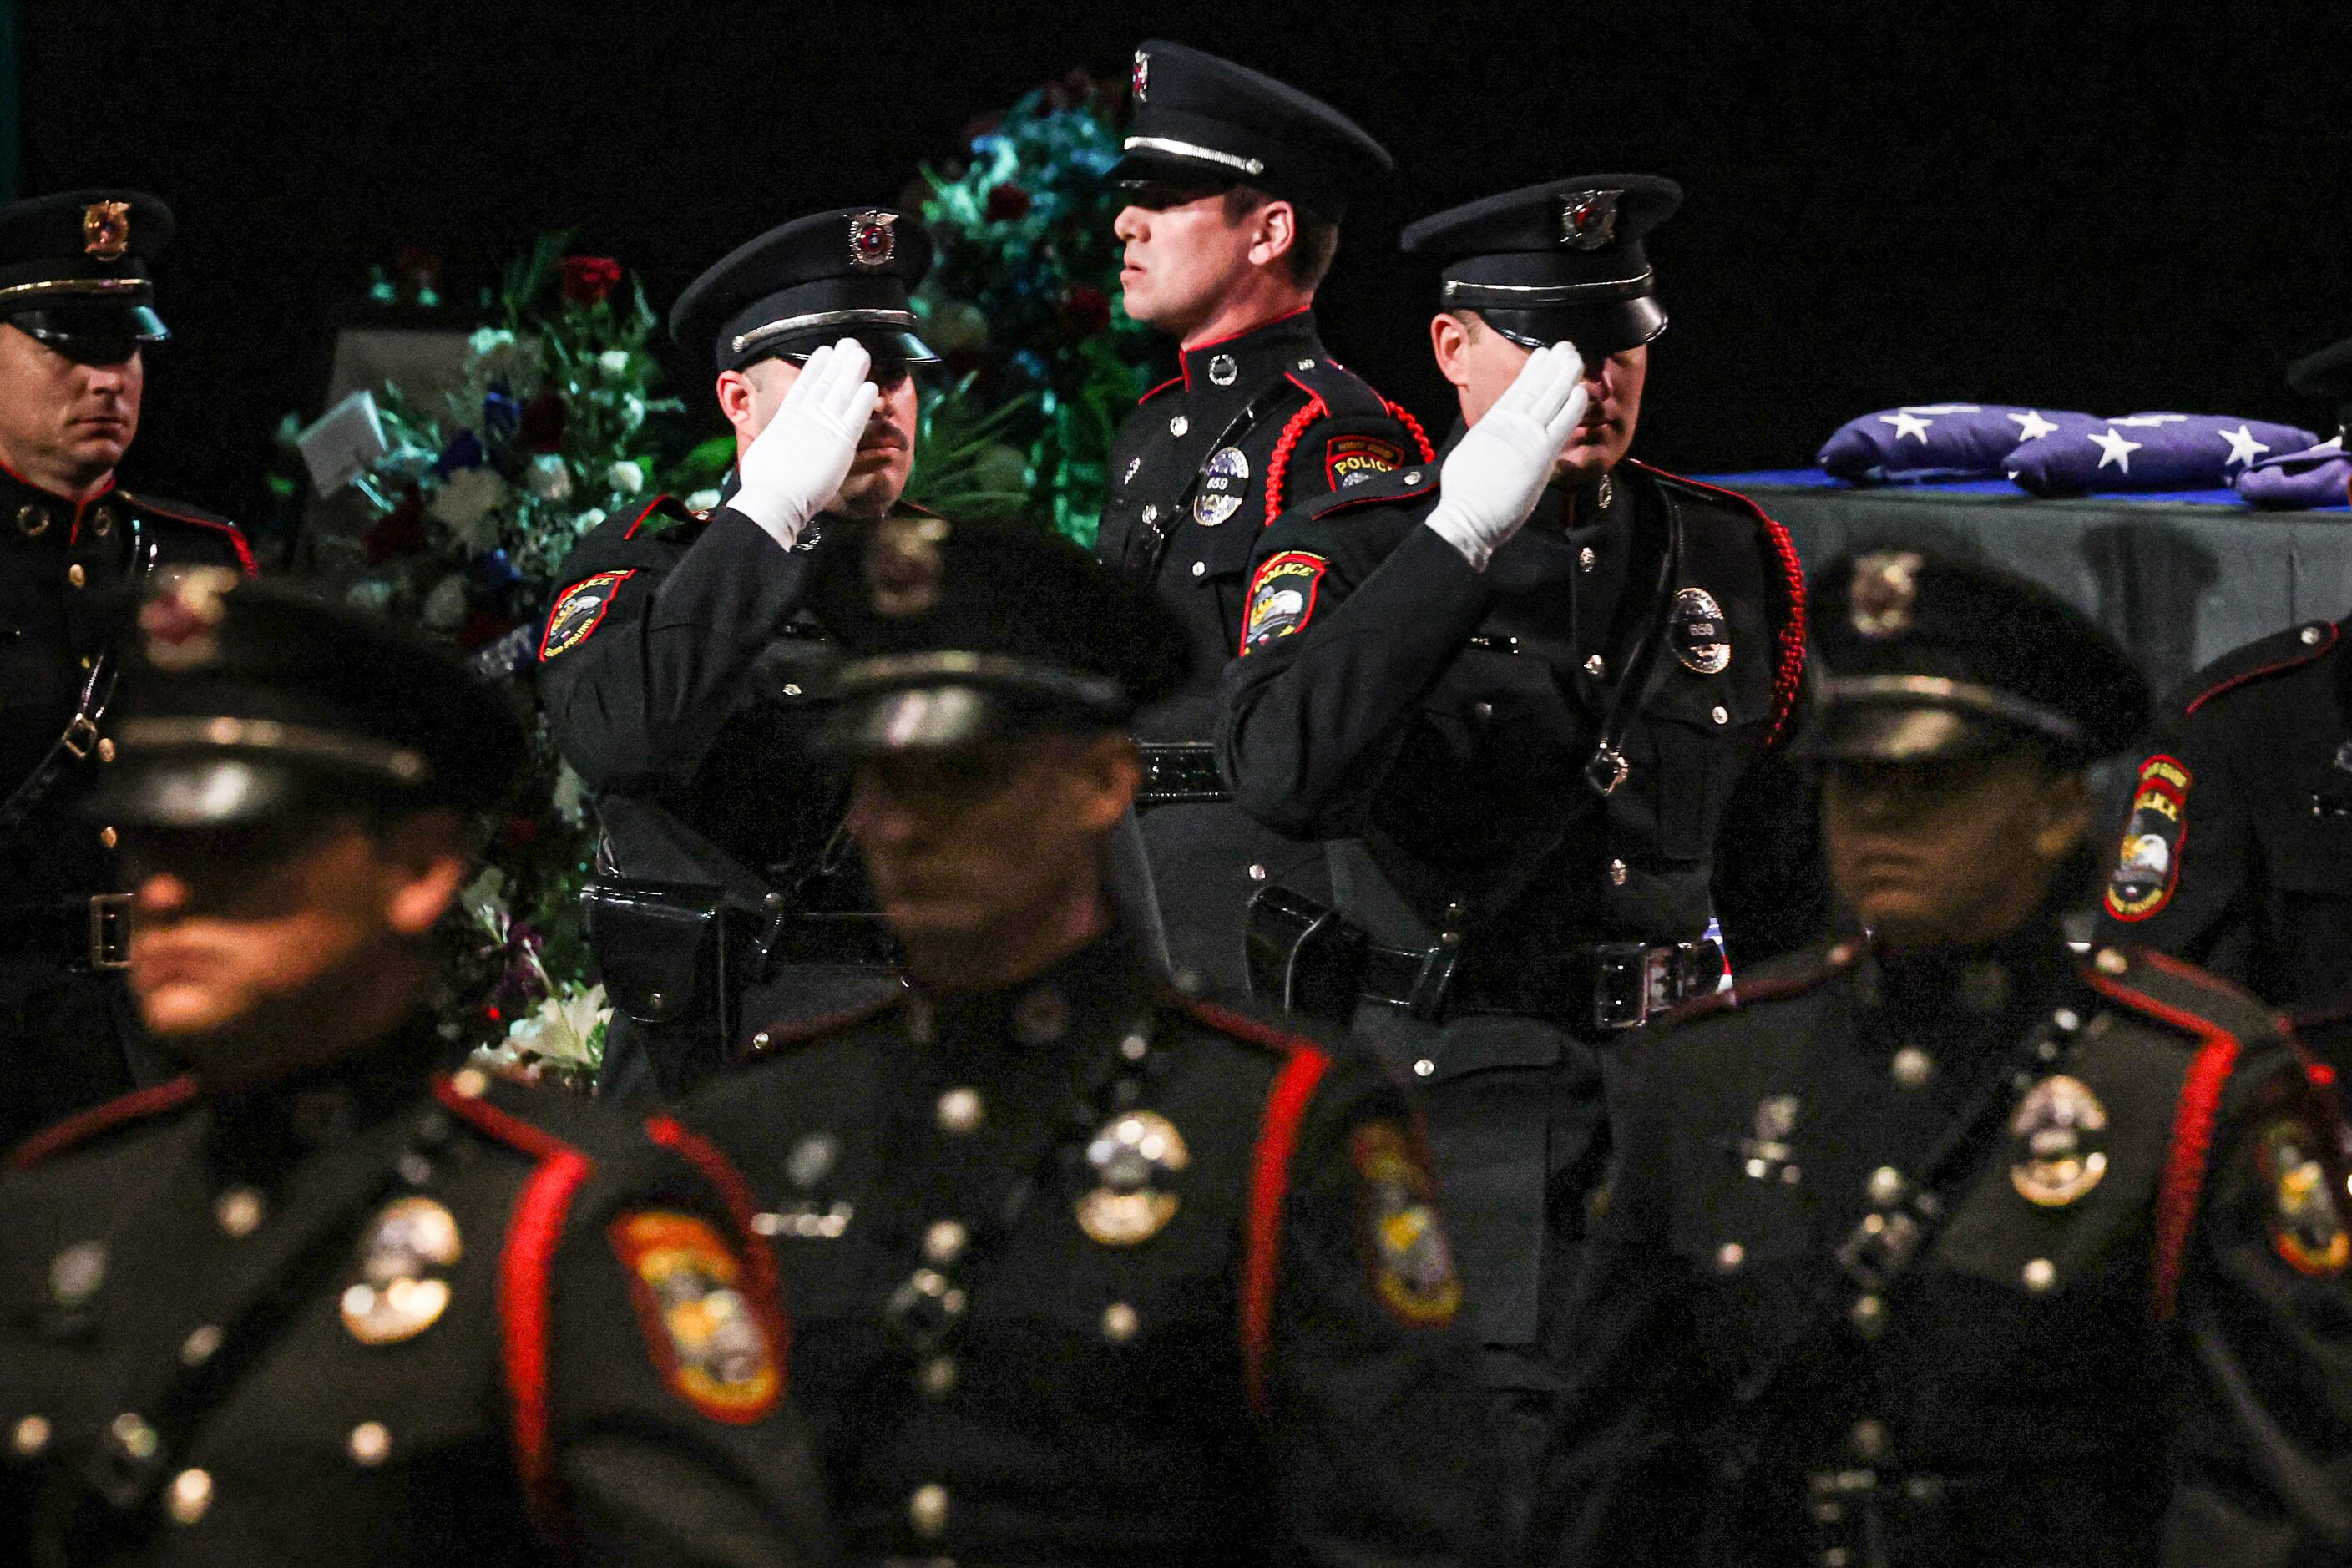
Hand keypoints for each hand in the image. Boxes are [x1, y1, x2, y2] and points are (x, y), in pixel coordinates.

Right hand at [731, 337, 881, 545]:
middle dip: (839, 361)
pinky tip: (871, 385)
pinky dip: (863, 398)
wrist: (775, 497)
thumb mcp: (764, 450)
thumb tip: (772, 444)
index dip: (816, 366)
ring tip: (861, 352)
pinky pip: (856, 414)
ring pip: (842, 391)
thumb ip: (775, 440)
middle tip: (850, 343)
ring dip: (853, 370)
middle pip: (827, 381)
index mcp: (787, 417)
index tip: (825, 352)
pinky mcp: (841, 440)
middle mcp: (807, 415)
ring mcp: (824, 425)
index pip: (805, 385)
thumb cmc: (764, 482)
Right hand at [1422, 342, 1588, 569]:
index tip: (1543, 355)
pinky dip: (1573, 405)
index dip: (1534, 369)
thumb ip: (1488, 437)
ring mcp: (1528, 436)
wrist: (1469, 515)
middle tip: (1566, 346)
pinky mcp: (1543, 454)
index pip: (1518, 389)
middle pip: (1537, 386)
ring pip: (1552, 397)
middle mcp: (1511, 423)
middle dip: (1553, 364)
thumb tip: (1494, 433)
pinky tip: (1582, 390)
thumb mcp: (1470, 452)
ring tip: (1575, 357)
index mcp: (1492, 421)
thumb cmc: (1464, 493)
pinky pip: (1563, 423)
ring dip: (1566, 375)